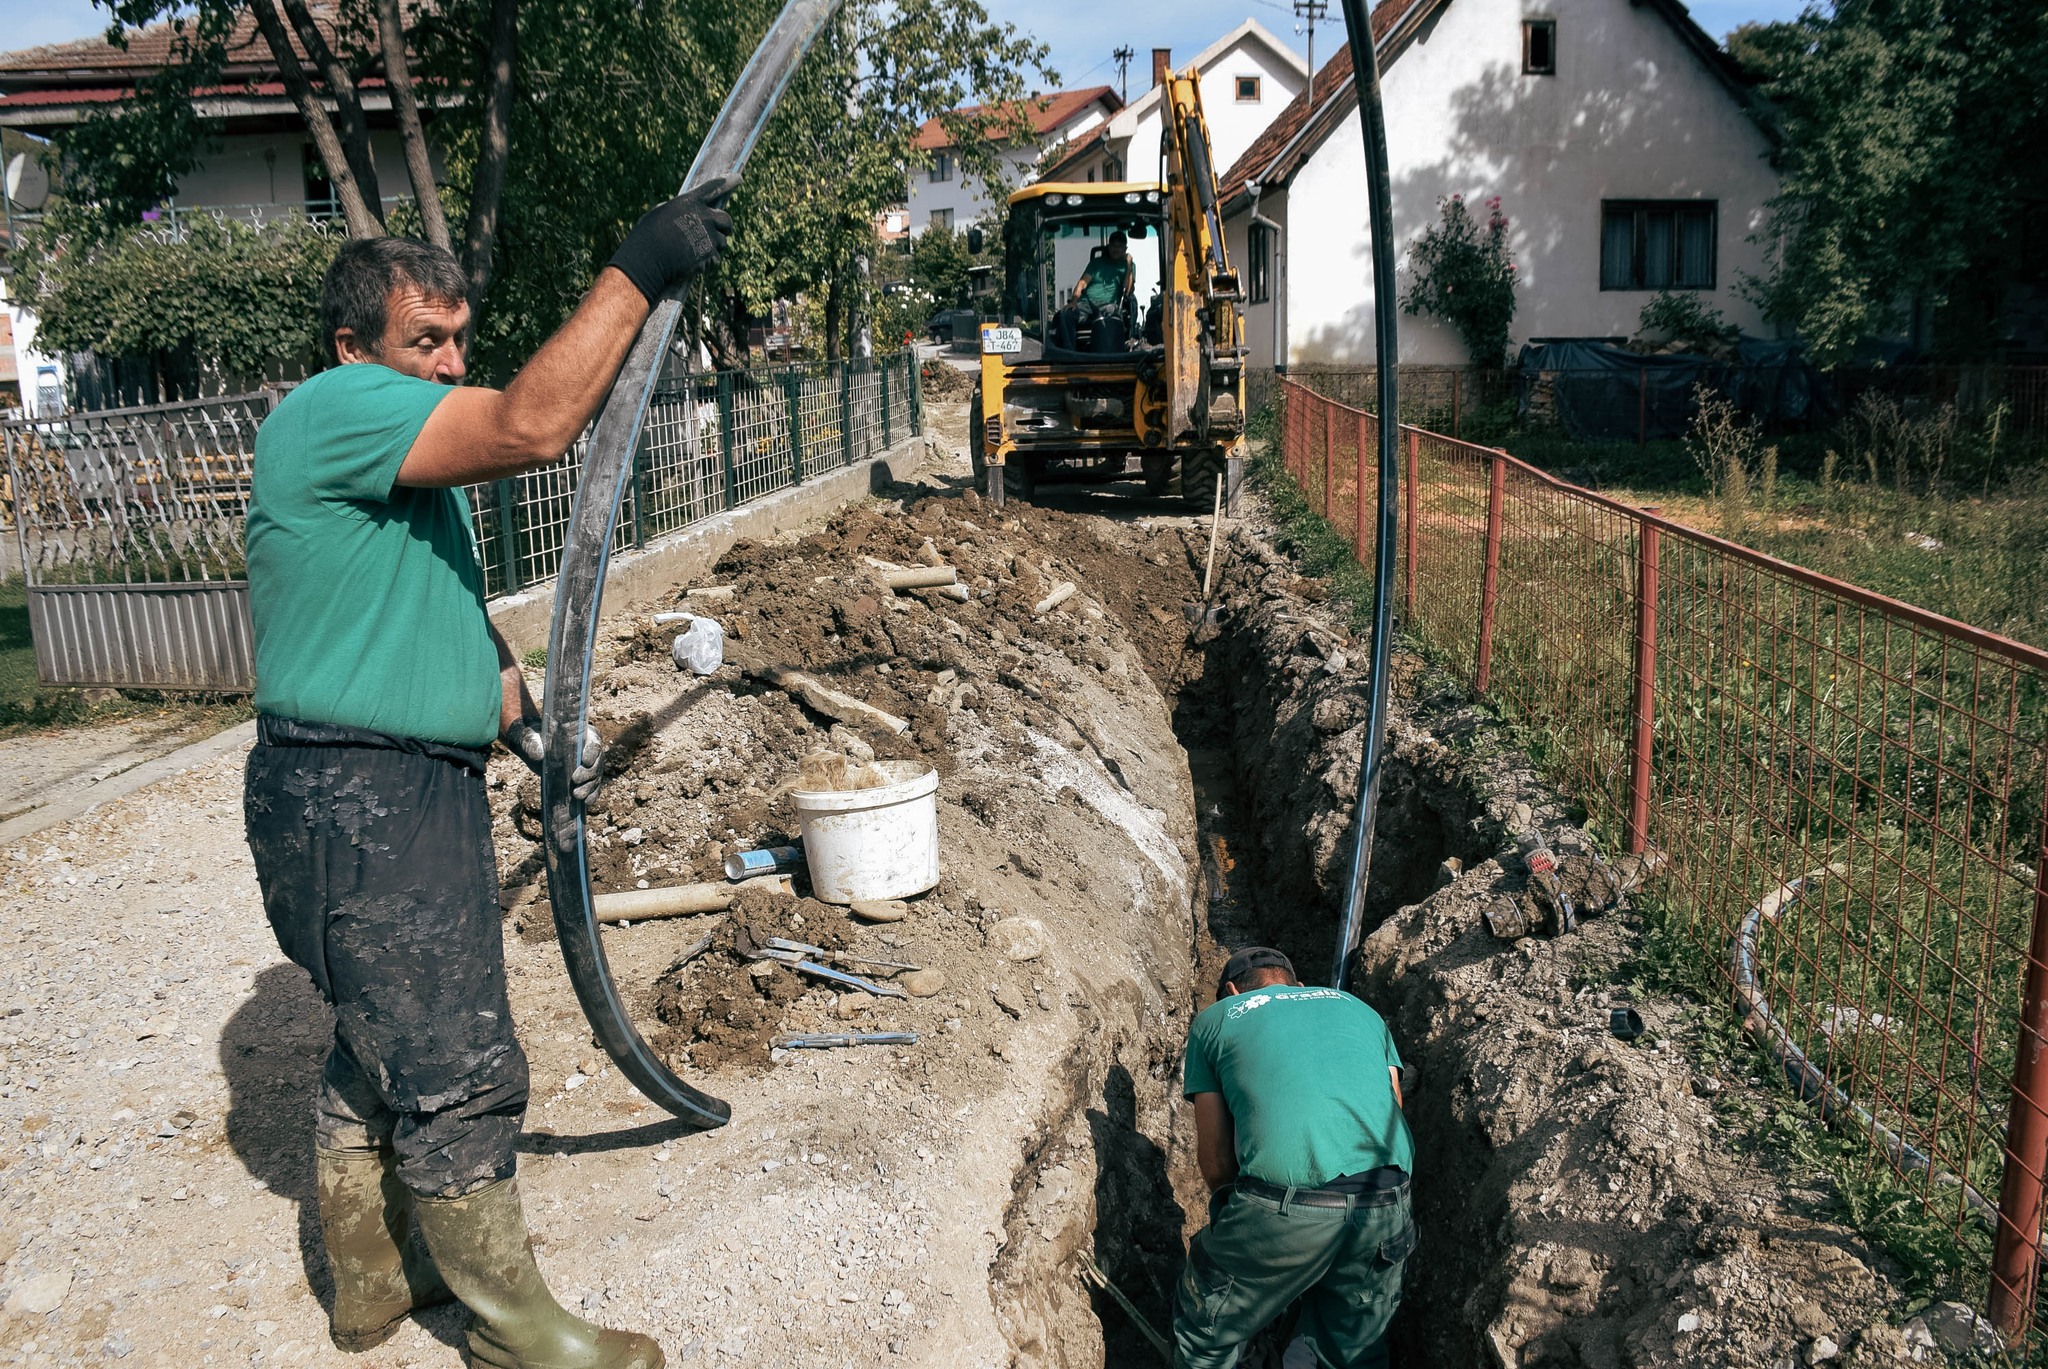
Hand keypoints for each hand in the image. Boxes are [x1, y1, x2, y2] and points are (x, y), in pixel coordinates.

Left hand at [501, 717, 605, 802]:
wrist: (533, 748)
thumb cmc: (533, 738)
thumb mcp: (530, 739)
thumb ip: (533, 745)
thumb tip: (539, 755)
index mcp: (582, 735)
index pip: (594, 743)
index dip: (593, 752)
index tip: (585, 762)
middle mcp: (588, 750)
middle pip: (597, 762)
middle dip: (590, 773)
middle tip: (576, 780)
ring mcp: (587, 766)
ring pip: (596, 777)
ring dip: (589, 787)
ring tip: (577, 795)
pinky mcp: (583, 778)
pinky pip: (592, 787)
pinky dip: (591, 795)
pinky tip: (587, 802)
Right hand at [607, 175, 737, 301]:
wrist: (647, 259)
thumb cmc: (648, 236)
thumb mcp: (660, 213)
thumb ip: (679, 211)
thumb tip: (688, 215)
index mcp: (689, 202)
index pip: (713, 188)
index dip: (727, 182)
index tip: (738, 178)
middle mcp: (704, 216)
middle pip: (726, 220)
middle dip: (725, 227)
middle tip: (720, 232)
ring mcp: (709, 235)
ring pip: (722, 241)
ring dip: (713, 247)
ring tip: (694, 251)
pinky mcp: (711, 254)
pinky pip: (715, 258)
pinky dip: (707, 262)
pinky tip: (692, 262)